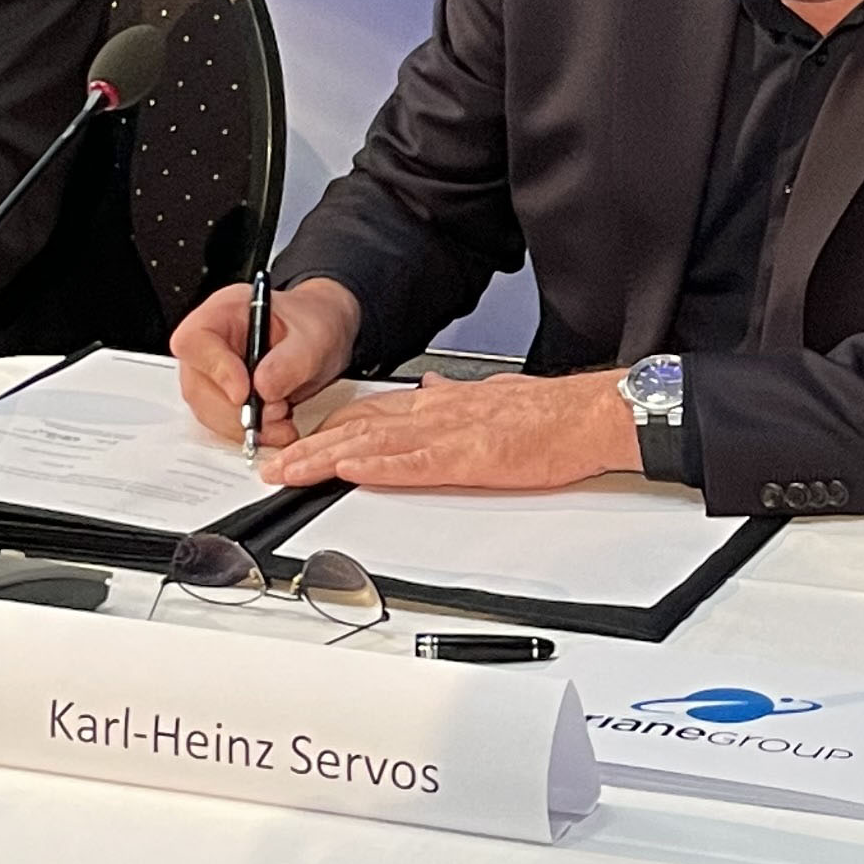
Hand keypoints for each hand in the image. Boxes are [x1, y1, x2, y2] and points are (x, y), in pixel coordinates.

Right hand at [171, 275, 359, 442]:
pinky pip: (223, 422)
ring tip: (282, 421)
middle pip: (197, 385)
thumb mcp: (313, 338)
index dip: (215, 370)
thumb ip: (290, 362)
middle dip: (235, 411)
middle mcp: (210, 343)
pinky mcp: (221, 396)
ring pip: (208, 410)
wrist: (323, 337)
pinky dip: (249, 432)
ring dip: (244, 426)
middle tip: (276, 412)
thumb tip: (263, 389)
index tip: (244, 392)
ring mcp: (211, 372)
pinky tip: (277, 428)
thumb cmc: (313, 324)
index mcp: (223, 313)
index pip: (194, 341)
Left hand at [254, 368, 636, 492]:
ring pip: (374, 444)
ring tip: (290, 471)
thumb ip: (458, 396)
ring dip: (326, 458)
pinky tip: (349, 469)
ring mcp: (451, 435)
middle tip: (271, 462)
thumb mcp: (496, 396)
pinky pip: (413, 463)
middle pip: (360, 428)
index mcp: (443, 405)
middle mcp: (438, 414)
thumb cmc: (553, 414)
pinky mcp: (470, 458)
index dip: (329, 428)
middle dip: (311, 447)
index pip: (372, 415)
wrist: (591, 415)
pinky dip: (377, 466)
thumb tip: (431, 391)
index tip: (298, 442)